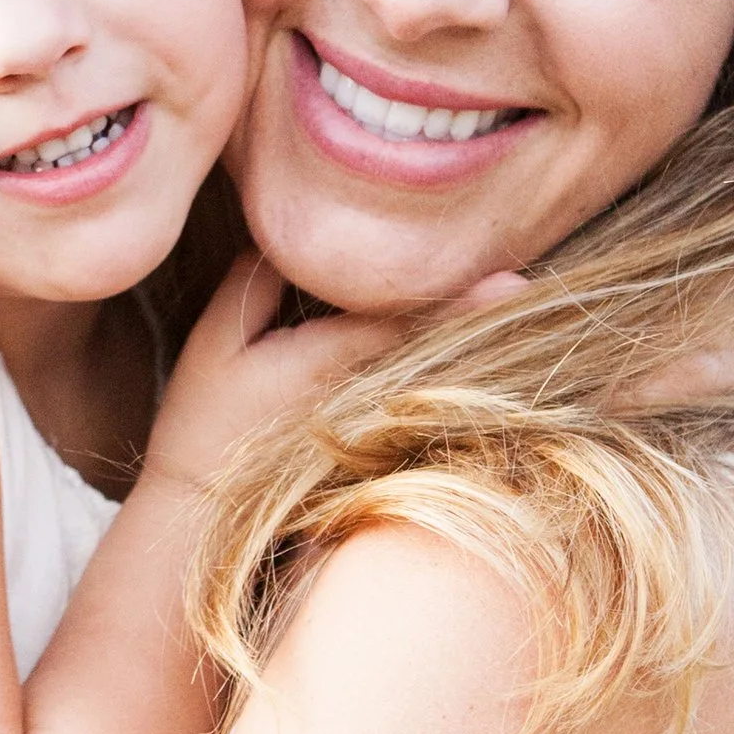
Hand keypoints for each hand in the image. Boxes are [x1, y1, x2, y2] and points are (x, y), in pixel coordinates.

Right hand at [146, 248, 522, 487]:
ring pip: (432, 371)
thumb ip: (256, 279)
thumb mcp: (216, 340)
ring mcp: (372, 421)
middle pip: (433, 346)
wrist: (203, 506)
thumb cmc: (204, 418)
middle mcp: (362, 393)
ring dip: (469, 339)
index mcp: (326, 361)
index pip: (403, 322)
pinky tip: (478, 343)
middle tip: (530, 286)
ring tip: (518, 302)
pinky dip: (445, 366)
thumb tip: (298, 228)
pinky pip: (417, 394)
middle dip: (480, 315)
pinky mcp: (372, 437)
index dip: (456, 301)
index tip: (508, 283)